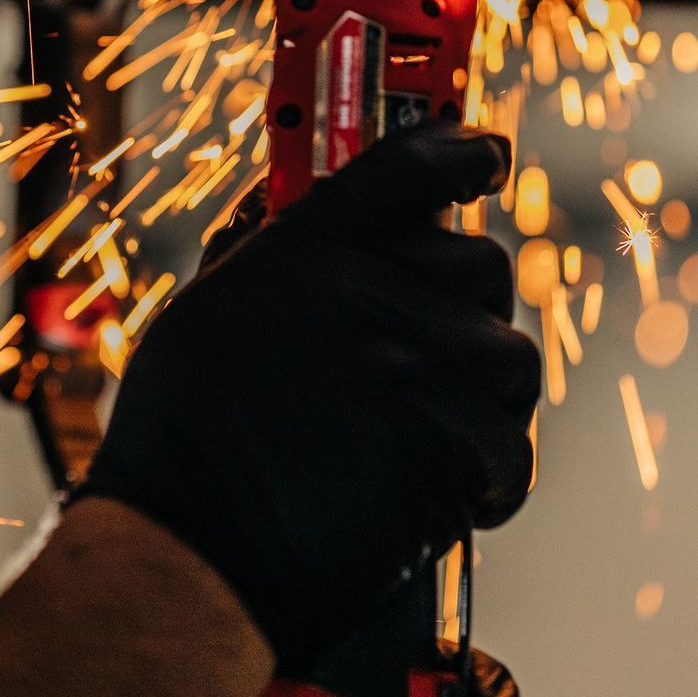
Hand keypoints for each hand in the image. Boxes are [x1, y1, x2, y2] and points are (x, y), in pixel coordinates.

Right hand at [78, 124, 538, 671]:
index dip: (462, 151)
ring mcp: (418, 365)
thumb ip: (265, 247)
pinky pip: (513, 448)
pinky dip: (485, 479)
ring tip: (428, 432)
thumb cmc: (184, 437)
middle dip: (464, 307)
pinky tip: (436, 493)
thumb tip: (293, 196)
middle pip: (479, 262)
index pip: (412, 161)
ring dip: (482, 395)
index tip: (484, 156)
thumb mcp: (207, 308)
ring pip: (511, 356)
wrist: (193, 544)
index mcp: (307, 244)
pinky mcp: (454, 446)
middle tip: (425, 355)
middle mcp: (370, 288)